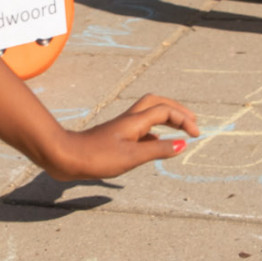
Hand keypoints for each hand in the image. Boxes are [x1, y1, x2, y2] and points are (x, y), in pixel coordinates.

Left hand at [37, 93, 199, 181]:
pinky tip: (156, 144)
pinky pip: (141, 128)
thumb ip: (158, 150)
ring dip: (166, 118)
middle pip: (157, 103)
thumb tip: (182, 144)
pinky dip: (154, 132)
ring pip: (148, 114)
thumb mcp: (132, 157)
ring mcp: (121, 128)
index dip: (183, 119)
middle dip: (177, 109)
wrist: (65, 156)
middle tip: (191, 121)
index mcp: (135, 121)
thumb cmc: (97, 157)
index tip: (195, 134)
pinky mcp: (115, 137)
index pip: (166, 111)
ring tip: (179, 130)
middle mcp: (129, 120)